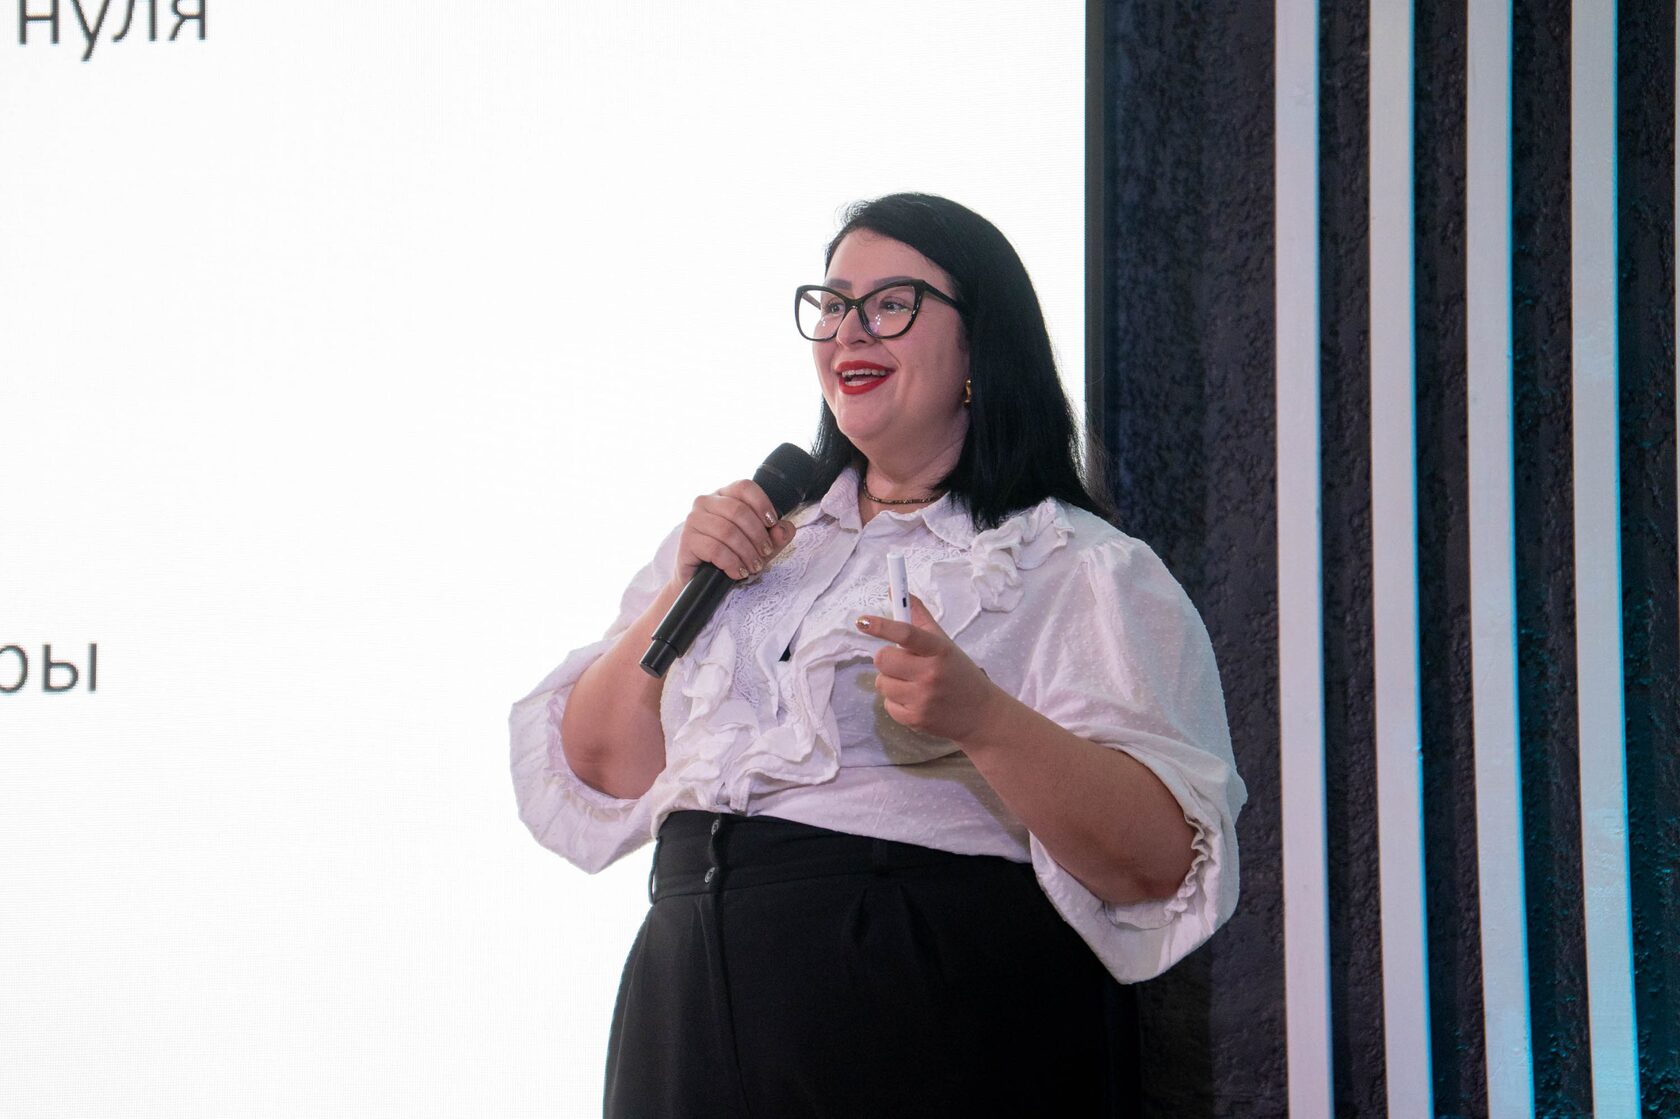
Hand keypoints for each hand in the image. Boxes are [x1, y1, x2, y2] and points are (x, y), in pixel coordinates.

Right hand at [672, 480, 796, 586]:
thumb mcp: (759, 546)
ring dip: (746, 552)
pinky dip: (732, 563)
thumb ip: (776, 536)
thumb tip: (786, 528)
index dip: (762, 503)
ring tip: (753, 567)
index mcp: (724, 495)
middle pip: (738, 510)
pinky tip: (737, 572)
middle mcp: (705, 502)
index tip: (772, 523)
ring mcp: (693, 520)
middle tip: (765, 553)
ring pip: (727, 531)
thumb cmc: (729, 557)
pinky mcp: (687, 540)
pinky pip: (715, 549)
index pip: (744, 487)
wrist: (700, 581)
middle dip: (757, 535)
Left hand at [857, 595, 1006, 743]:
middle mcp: (931, 674)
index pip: (906, 633)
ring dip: (891, 681)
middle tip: (903, 663)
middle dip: (888, 659)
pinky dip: (896, 701)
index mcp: (939, 650)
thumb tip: (895, 591)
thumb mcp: (944, 644)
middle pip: (883, 659)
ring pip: (881, 682)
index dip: (881, 626)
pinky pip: (886, 704)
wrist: (981, 715)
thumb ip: (919, 618)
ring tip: (913, 684)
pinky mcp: (915, 719)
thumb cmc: (958, 674)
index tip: (862, 621)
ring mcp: (922, 699)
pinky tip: (915, 700)